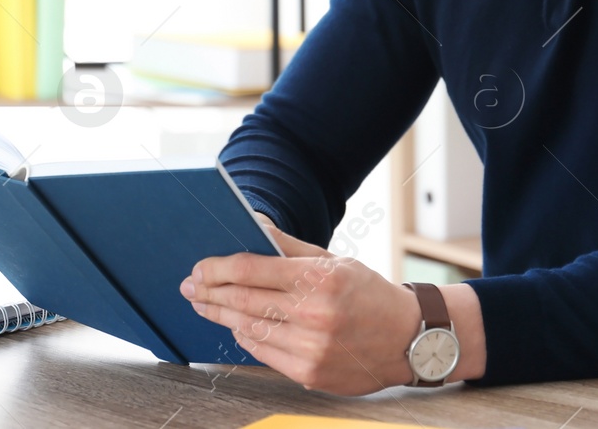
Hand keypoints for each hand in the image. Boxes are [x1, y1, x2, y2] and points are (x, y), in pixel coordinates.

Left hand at [181, 216, 419, 393]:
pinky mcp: (310, 373)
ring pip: (248, 329)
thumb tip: (253, 225)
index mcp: (319, 277)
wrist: (407, 338)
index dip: (217, 268)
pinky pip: (263, 354)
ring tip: (206, 305)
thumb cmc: (368, 293)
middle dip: (209, 292)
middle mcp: (314, 313)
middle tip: (190, 288)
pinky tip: (236, 326)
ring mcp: (312, 347)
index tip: (199, 268)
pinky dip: (245, 338)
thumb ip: (289, 246)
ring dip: (221, 316)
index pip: (251, 269)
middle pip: (242, 301)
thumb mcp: (334, 260)